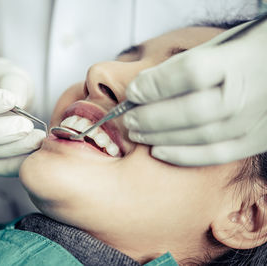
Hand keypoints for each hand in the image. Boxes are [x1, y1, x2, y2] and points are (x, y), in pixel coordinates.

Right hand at [0, 57, 45, 175]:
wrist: (6, 99)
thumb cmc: (3, 82)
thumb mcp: (9, 72)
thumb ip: (13, 84)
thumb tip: (17, 103)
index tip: (10, 100)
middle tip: (26, 125)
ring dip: (13, 147)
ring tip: (37, 137)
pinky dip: (16, 162)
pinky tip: (35, 152)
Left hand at [124, 20, 266, 165]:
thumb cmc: (246, 54)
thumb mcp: (218, 46)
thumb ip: (183, 65)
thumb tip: (143, 86)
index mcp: (238, 61)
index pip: (190, 73)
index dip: (155, 84)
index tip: (133, 90)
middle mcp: (247, 94)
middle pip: (191, 111)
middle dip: (151, 117)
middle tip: (129, 118)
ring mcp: (252, 122)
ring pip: (199, 136)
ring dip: (160, 137)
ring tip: (137, 134)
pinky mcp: (255, 141)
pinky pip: (215, 155)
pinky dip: (182, 156)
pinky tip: (158, 151)